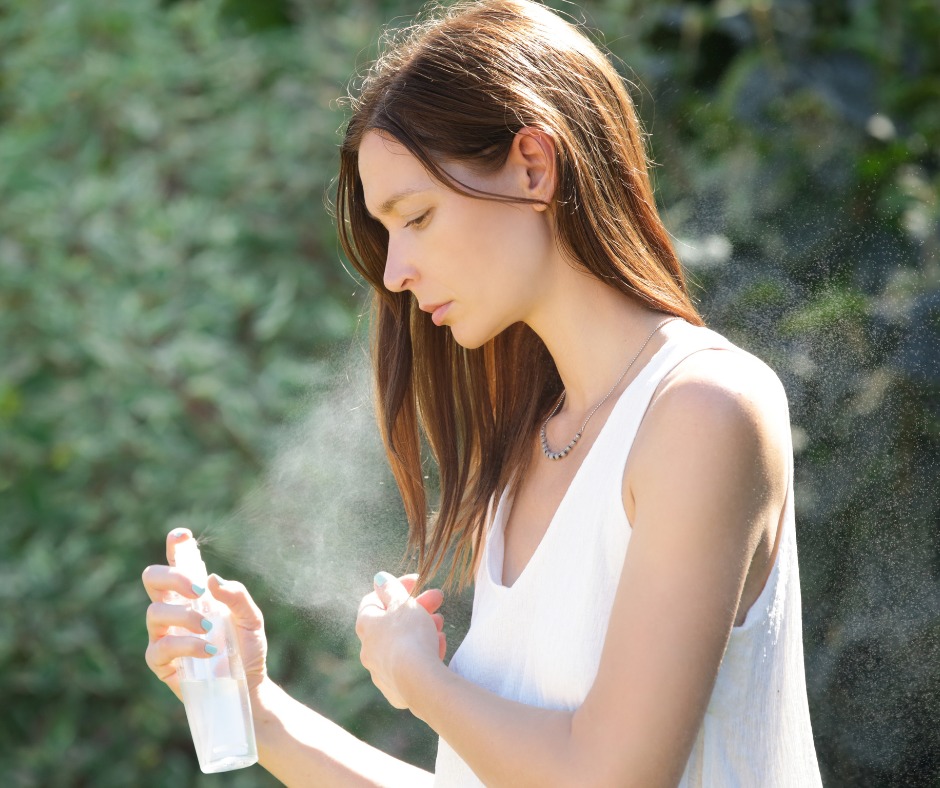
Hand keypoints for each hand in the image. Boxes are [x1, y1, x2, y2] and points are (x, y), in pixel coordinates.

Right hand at [142, 528, 268, 701]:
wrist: (249, 688)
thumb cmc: (247, 650)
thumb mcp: (251, 619)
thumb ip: (236, 596)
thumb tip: (211, 579)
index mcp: (193, 594)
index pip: (177, 563)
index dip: (175, 546)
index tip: (182, 536)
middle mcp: (174, 609)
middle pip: (152, 579)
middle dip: (172, 577)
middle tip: (197, 590)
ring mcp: (163, 634)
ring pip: (154, 612)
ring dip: (183, 616)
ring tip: (209, 628)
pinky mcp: (160, 662)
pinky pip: (160, 647)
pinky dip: (185, 645)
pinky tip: (209, 649)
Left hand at [356, 572, 445, 708]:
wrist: (419, 681)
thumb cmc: (410, 636)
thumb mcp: (403, 603)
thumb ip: (391, 588)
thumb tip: (379, 579)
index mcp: (366, 625)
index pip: (376, 598)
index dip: (397, 587)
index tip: (417, 582)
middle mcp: (368, 648)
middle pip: (392, 621)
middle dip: (416, 608)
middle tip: (437, 599)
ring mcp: (381, 670)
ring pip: (402, 643)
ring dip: (422, 629)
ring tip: (441, 625)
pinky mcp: (395, 689)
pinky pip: (409, 664)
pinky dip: (422, 652)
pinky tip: (438, 647)